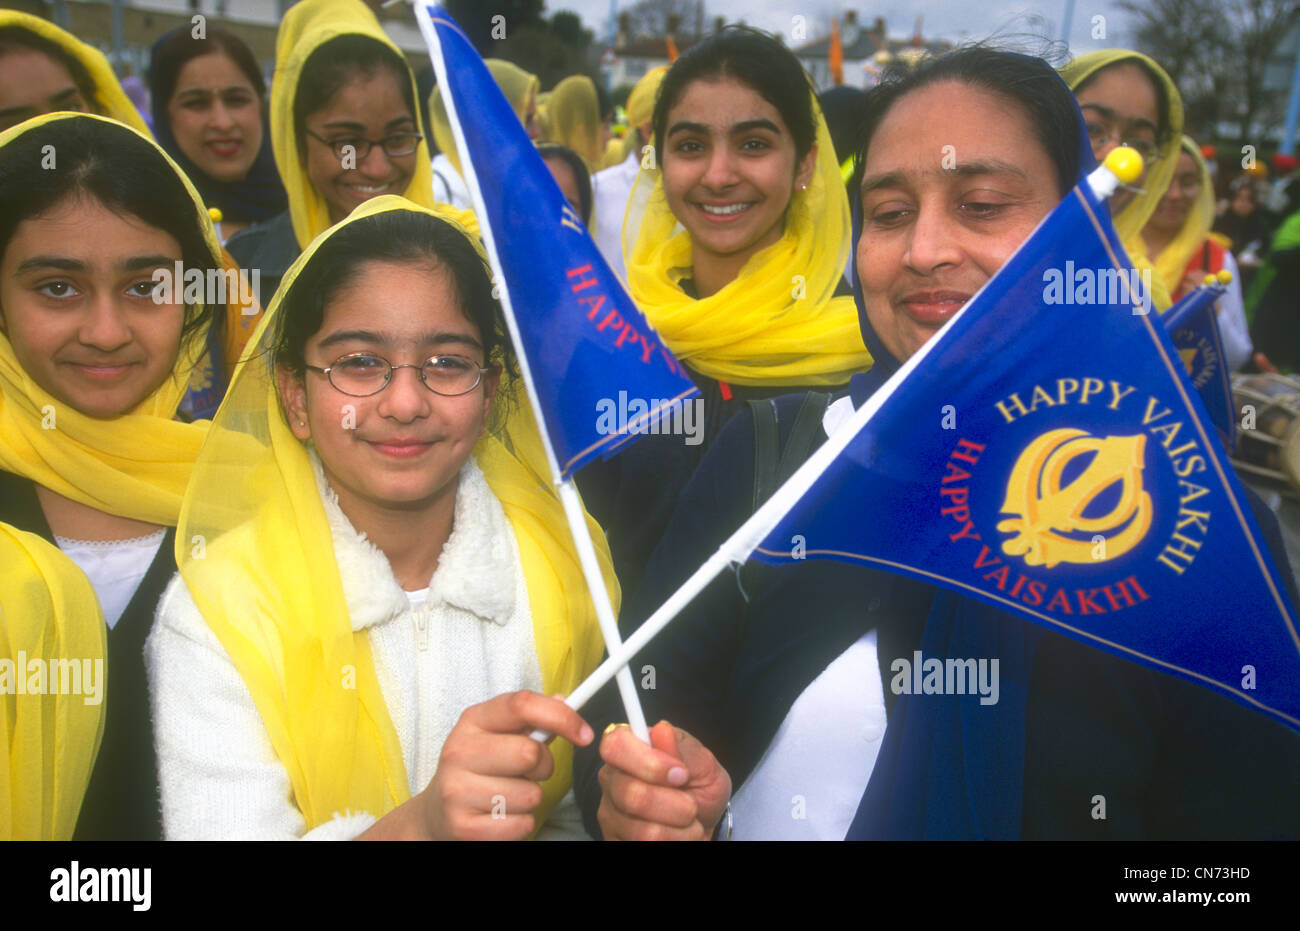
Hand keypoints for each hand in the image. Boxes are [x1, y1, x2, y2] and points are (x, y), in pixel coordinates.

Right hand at [361, 691, 592, 840]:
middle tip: (530, 772)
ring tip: (509, 794)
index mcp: (473, 720)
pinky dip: (521, 823)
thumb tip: (563, 701)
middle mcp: (459, 751)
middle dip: (543, 766)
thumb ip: (531, 719)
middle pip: (530, 753)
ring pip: (530, 794)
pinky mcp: (462, 826)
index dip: (561, 717)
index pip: (522, 705)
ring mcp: (456, 790)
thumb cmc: (479, 767)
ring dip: (531, 798)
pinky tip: (502, 815)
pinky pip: (521, 824)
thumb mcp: (498, 734)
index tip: (584, 733)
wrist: (437, 812)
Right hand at [596, 720, 730, 840]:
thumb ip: (682, 749)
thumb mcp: (703, 764)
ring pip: (644, 831)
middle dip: (676, 805)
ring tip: (689, 824)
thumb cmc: (699, 787)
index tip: (680, 774)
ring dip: (680, 830)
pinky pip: (644, 847)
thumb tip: (662, 730)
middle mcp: (611, 781)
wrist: (705, 823)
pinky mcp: (614, 841)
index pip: (615, 745)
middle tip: (692, 806)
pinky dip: (674, 843)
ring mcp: (610, 815)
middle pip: (631, 794)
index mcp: (627, 750)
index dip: (649, 762)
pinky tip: (677, 836)